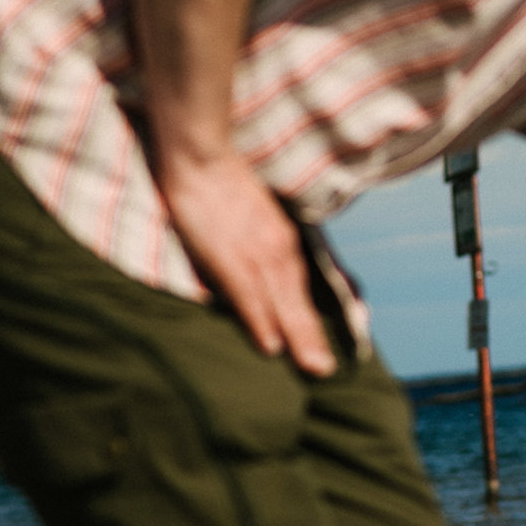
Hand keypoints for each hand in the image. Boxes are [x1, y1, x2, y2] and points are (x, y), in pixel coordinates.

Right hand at [157, 151, 335, 375]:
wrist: (200, 154)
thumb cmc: (220, 183)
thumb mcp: (253, 214)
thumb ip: (261, 240)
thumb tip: (265, 269)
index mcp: (281, 239)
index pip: (301, 284)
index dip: (311, 314)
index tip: (324, 342)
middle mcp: (277, 247)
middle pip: (298, 299)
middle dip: (311, 335)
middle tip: (325, 371)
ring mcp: (255, 252)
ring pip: (282, 301)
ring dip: (298, 336)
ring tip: (312, 367)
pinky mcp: (228, 255)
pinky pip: (248, 294)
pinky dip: (261, 319)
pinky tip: (270, 345)